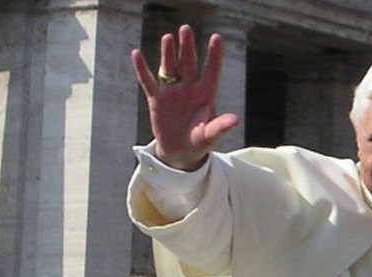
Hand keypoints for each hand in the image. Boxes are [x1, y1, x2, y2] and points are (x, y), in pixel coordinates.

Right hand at [130, 25, 239, 170]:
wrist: (180, 153)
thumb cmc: (199, 143)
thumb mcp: (210, 136)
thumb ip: (220, 126)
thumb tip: (235, 119)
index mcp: (206, 95)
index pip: (211, 71)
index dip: (214, 56)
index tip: (216, 37)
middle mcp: (189, 89)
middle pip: (189, 64)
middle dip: (187, 48)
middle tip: (186, 29)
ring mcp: (172, 92)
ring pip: (170, 68)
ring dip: (168, 54)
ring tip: (168, 38)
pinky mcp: (157, 99)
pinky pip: (148, 81)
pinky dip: (142, 69)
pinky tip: (136, 54)